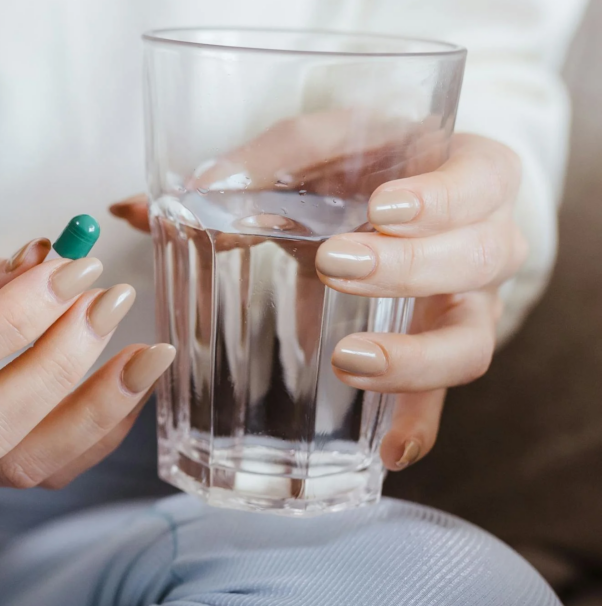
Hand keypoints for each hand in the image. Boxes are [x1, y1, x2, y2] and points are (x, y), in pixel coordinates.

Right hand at [0, 219, 174, 488]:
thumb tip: (54, 273)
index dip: (15, 317)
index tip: (75, 268)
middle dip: (63, 366)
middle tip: (111, 301)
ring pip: (20, 465)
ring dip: (95, 413)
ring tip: (147, 355)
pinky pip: (38, 469)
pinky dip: (93, 434)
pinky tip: (129, 387)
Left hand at [112, 132, 525, 470]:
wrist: (395, 196)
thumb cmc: (356, 166)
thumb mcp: (308, 154)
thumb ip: (233, 175)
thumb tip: (126, 209)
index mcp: (459, 169)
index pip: (480, 178)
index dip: (442, 196)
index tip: (381, 206)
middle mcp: (480, 238)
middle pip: (480, 258)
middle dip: (410, 266)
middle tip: (337, 264)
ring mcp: (466, 302)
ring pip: (472, 338)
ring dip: (416, 357)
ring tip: (348, 363)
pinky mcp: (439, 347)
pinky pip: (444, 396)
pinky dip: (417, 423)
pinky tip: (387, 452)